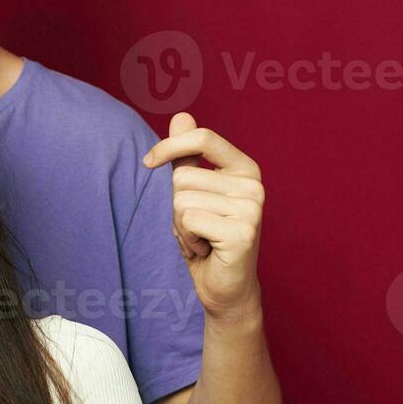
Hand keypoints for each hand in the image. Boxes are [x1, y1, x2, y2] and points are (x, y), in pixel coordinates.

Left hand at [142, 112, 264, 318]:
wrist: (225, 287)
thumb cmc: (206, 237)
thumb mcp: (194, 192)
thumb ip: (188, 156)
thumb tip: (181, 115)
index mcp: (245, 168)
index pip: (203, 137)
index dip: (169, 146)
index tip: (148, 161)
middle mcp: (254, 184)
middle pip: (183, 176)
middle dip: (177, 205)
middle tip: (198, 226)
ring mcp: (252, 208)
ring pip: (181, 200)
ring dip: (181, 225)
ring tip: (202, 238)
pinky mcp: (243, 232)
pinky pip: (188, 220)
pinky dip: (187, 239)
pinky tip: (206, 249)